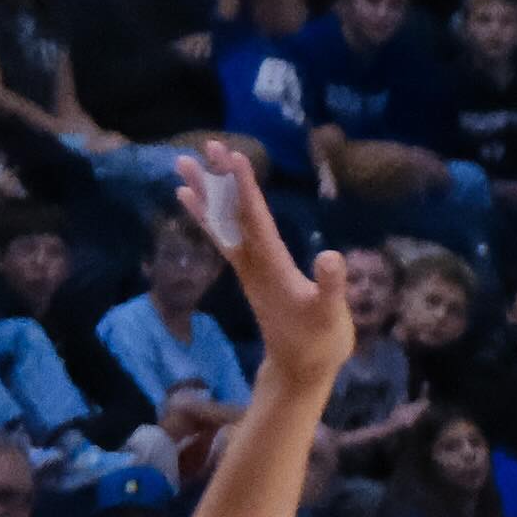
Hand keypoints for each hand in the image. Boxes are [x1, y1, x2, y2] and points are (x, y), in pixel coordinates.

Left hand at [195, 138, 356, 391]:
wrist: (298, 369)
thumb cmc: (319, 342)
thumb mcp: (332, 316)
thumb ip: (331, 287)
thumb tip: (331, 256)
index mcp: (273, 266)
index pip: (255, 219)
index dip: (244, 188)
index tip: (233, 156)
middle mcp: (253, 263)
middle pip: (231, 215)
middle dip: (219, 180)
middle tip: (206, 146)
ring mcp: (248, 268)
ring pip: (221, 224)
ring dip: (205, 193)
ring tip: (184, 164)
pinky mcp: (250, 274)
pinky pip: (223, 237)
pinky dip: (207, 217)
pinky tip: (194, 201)